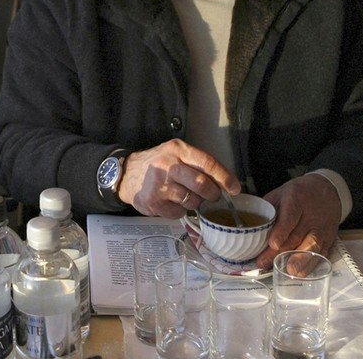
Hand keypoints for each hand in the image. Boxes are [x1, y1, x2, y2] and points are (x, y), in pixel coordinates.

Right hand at [117, 139, 240, 218]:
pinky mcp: (153, 202)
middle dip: (212, 194)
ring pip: (192, 201)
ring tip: (184, 196)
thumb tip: (226, 183)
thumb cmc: (159, 164)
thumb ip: (198, 164)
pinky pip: (178, 213)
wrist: (128, 174)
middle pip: (201, 184)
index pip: (207, 163)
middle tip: (212, 196)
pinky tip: (171, 202)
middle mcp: (168, 165)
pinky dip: (179, 211)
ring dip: (194, 203)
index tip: (234, 188)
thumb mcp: (177, 154)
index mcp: (178, 150)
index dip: (224, 177)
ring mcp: (159, 185)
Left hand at [255, 174, 340, 270]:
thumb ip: (268, 209)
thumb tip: (253, 229)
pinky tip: (302, 273)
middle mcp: (311, 215)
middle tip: (265, 263)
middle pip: (296, 236)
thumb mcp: (280, 193)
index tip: (273, 244)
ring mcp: (322, 227)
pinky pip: (321, 252)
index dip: (281, 231)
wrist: (326, 189)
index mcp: (296, 200)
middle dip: (281, 252)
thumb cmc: (298, 193)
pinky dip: (312, 264)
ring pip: (312, 246)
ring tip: (289, 271)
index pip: (290, 217)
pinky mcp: (329, 237)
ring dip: (300, 260)